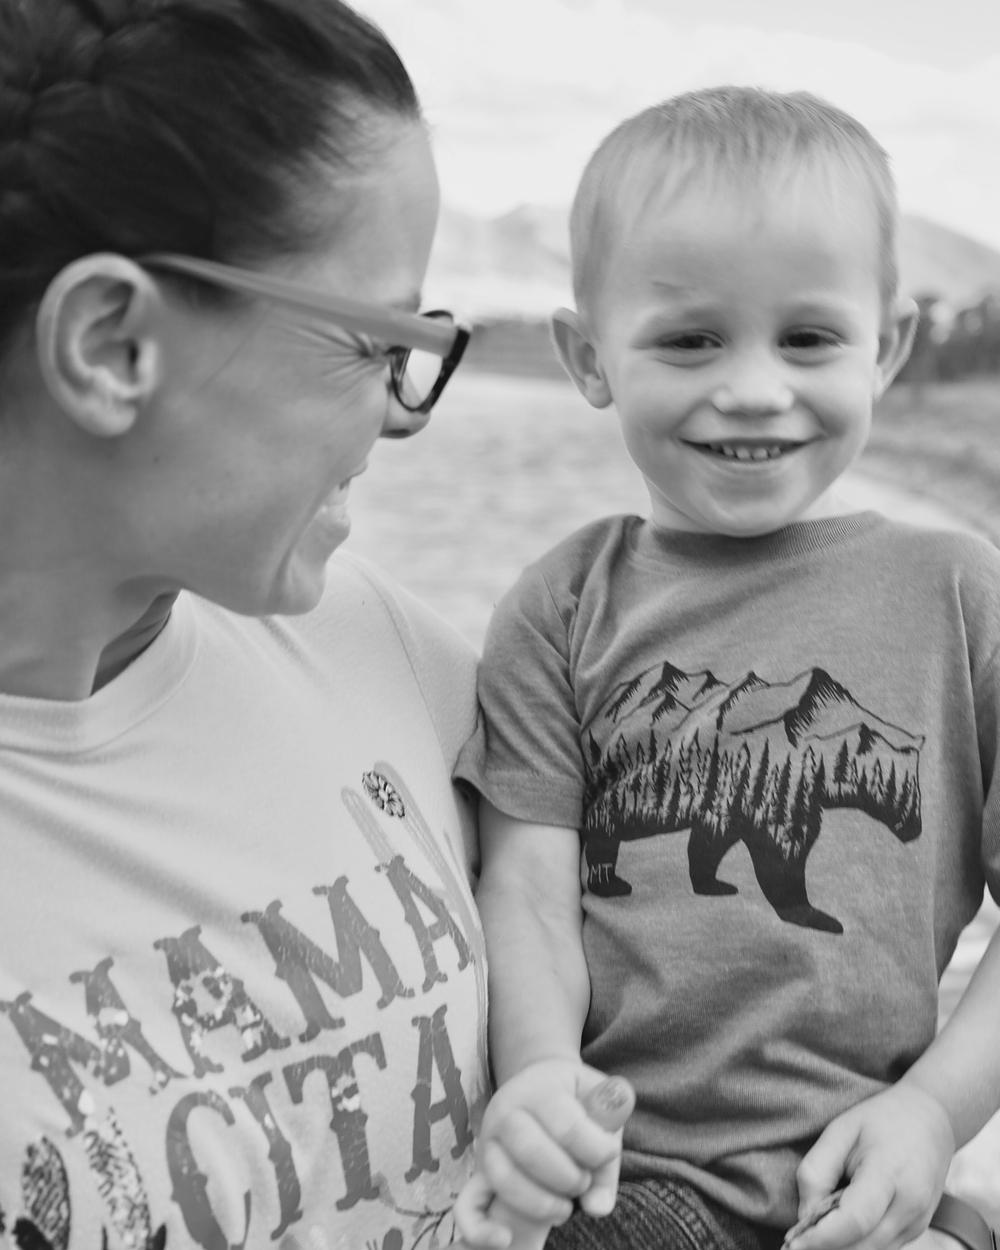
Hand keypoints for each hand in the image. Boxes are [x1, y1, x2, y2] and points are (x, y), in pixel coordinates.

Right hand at [453, 1061, 633, 1248]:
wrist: (538, 1086)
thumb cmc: (576, 1102)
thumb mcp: (600, 1109)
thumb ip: (606, 1156)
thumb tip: (596, 1207)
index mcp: (540, 1089)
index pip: (566, 1125)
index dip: (596, 1150)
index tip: (607, 1154)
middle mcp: (505, 1111)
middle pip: (530, 1149)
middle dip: (567, 1177)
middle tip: (583, 1181)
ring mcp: (487, 1142)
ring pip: (503, 1178)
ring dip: (541, 1203)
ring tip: (565, 1207)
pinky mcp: (478, 1172)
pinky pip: (467, 1205)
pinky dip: (481, 1229)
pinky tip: (506, 1239)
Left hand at [786, 1084, 955, 1249]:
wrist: (931, 1119)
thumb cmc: (881, 1120)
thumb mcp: (839, 1131)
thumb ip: (816, 1172)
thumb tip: (805, 1217)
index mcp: (889, 1172)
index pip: (855, 1220)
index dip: (821, 1238)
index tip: (794, 1244)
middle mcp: (910, 1205)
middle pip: (863, 1246)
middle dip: (827, 1247)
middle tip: (797, 1239)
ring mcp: (918, 1222)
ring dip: (842, 1248)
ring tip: (818, 1229)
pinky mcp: (918, 1230)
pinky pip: (883, 1248)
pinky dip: (858, 1244)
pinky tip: (841, 1226)